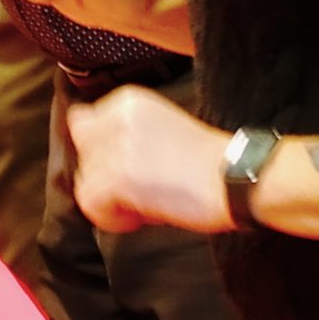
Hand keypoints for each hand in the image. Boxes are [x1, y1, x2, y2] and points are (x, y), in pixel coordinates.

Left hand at [68, 85, 232, 235]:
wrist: (236, 177)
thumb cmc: (206, 164)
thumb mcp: (160, 131)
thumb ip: (124, 137)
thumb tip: (89, 162)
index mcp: (128, 100)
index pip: (82, 126)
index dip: (101, 154)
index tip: (134, 169)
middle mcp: (117, 116)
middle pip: (83, 157)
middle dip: (105, 178)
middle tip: (141, 190)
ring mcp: (116, 147)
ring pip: (85, 182)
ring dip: (111, 201)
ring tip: (146, 203)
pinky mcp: (120, 177)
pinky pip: (91, 204)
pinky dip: (112, 218)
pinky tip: (141, 216)